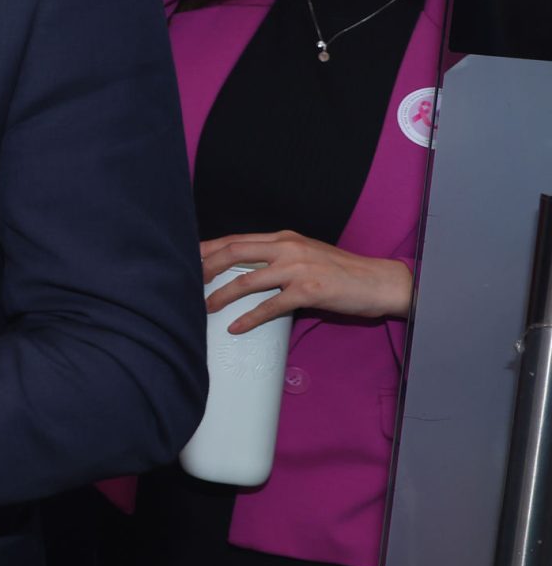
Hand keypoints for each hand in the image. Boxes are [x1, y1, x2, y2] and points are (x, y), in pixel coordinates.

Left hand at [201, 233, 413, 333]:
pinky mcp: (309, 291)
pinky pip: (271, 306)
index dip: (208, 249)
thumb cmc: (341, 272)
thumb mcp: (306, 254)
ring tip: (203, 308)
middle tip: (185, 282)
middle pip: (234, 253)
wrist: (379, 282)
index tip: (187, 258)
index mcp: (285, 238)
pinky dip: (250, 318)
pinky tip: (236, 327)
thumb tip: (245, 269)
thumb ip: (277, 257)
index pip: (237, 239)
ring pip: (247, 280)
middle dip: (205, 267)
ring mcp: (298, 268)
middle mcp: (288, 248)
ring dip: (221, 295)